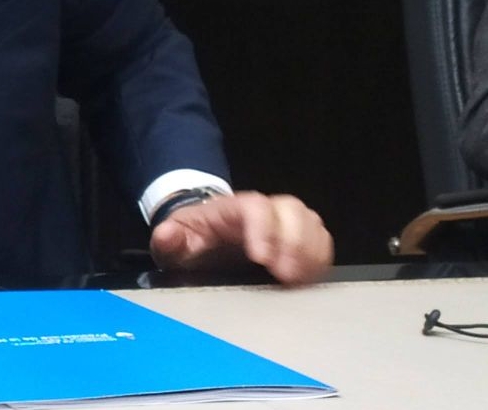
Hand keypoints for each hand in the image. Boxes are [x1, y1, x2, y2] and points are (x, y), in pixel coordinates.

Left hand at [148, 190, 332, 284]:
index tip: (262, 259)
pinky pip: (321, 239)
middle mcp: (264, 210)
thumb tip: (166, 236)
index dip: (263, 230)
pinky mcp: (300, 237)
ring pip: (310, 221)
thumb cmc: (194, 239)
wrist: (207, 238)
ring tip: (299, 280)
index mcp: (232, 208)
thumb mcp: (175, 239)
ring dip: (310, 251)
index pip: (255, 208)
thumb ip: (168, 238)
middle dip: (293, 243)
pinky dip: (320, 258)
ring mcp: (284, 221)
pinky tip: (309, 278)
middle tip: (286, 276)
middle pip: (291, 210)